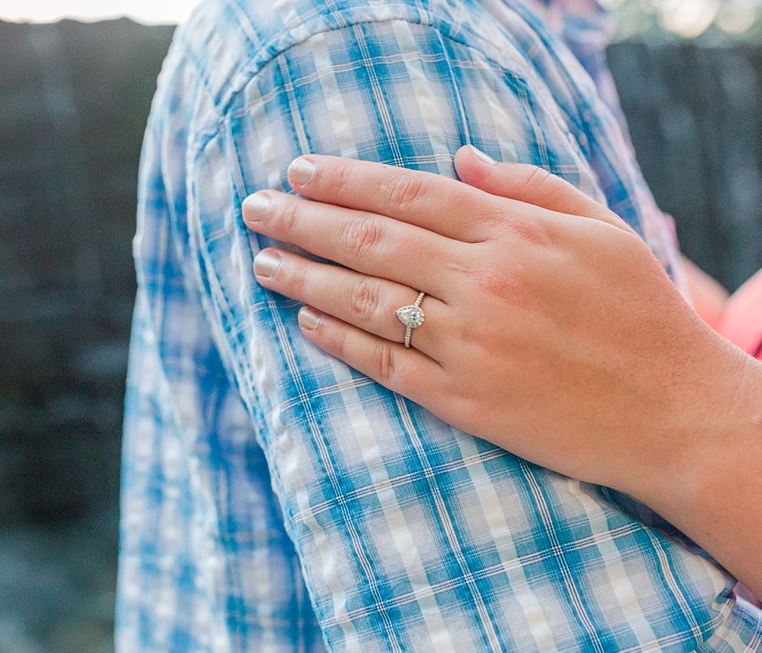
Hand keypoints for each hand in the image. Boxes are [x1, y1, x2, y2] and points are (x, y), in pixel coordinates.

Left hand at [242, 146, 761, 594]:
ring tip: (261, 261)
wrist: (674, 414)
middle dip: (303, 219)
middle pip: (372, 240)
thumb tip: (457, 157)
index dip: (345, 178)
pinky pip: (384, 365)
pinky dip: (337, 341)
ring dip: (304, 278)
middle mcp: (485, 284)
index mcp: (517, 234)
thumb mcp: (599, 230)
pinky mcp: (463, 402)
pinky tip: (303, 322)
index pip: (408, 192)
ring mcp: (470, 346)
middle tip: (255, 207)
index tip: (298, 169)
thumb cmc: (640, 313)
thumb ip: (527, 186)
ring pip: (365, 301)